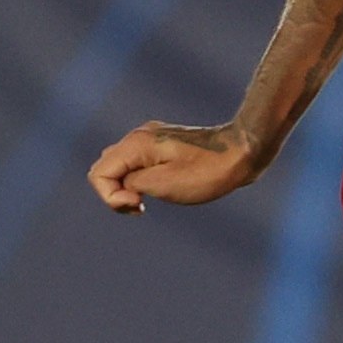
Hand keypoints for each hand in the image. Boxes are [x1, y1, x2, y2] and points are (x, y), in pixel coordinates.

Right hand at [87, 122, 262, 212]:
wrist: (244, 152)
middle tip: (140, 206)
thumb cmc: (208, 171)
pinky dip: (140, 179)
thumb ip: (132, 184)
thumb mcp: (165, 185)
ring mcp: (152, 138)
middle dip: (115, 192)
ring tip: (147, 201)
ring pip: (121, 165)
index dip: (110, 196)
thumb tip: (122, 185)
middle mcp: (138, 137)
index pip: (99, 173)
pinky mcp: (164, 144)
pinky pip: (138, 163)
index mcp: (136, 145)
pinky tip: (160, 189)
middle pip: (105, 168)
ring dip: (126, 187)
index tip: (139, 203)